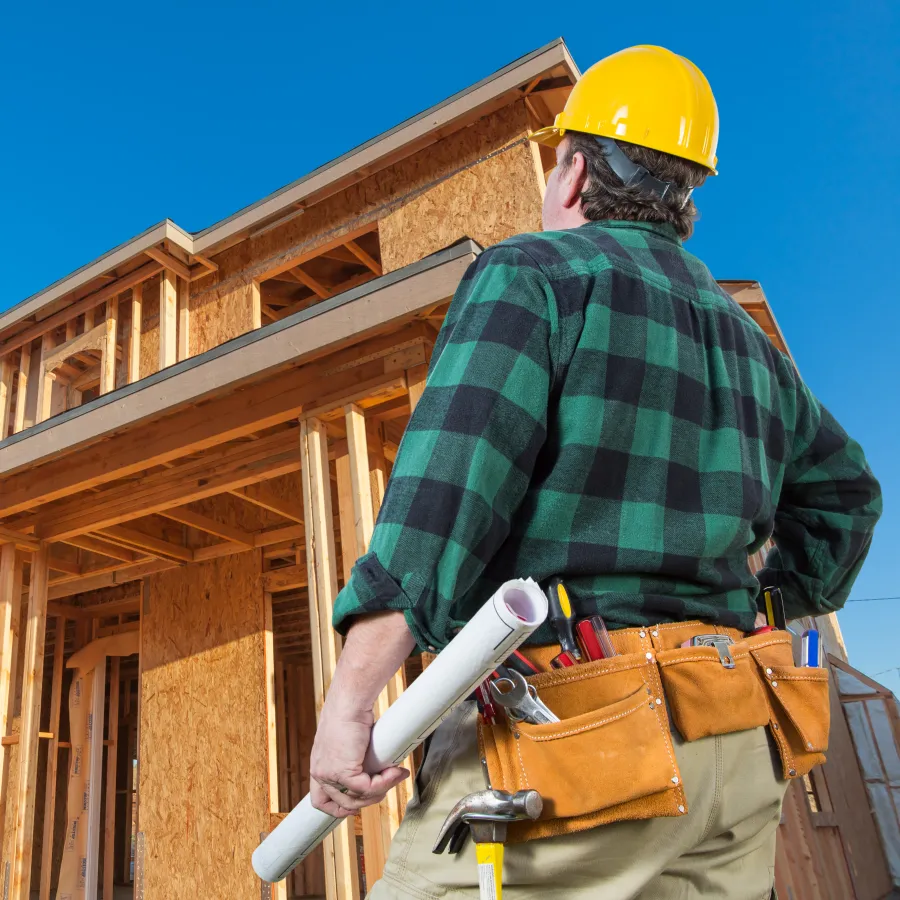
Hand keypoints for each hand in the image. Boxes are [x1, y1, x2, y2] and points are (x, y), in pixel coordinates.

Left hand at [309, 699, 408, 817]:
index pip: (320, 800)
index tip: (356, 807)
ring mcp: (329, 774)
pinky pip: (366, 788)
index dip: (339, 808)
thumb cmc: (350, 712)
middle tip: (387, 786)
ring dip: (381, 790)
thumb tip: (375, 766)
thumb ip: (354, 755)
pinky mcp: (343, 772)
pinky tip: (395, 773)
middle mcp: (320, 773)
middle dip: (368, 800)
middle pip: (343, 803)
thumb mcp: (347, 740)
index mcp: (319, 765)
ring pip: (357, 798)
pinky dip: (384, 783)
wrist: (349, 702)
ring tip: (395, 776)